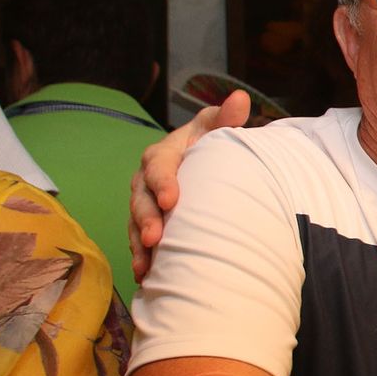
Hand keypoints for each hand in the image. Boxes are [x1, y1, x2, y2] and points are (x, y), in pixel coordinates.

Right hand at [128, 90, 249, 281]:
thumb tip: (240, 98)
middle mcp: (148, 179)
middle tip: (155, 238)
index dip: (161, 182)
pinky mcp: (149, 224)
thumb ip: (226, 117)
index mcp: (163, 154)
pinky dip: (143, 258)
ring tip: (146, 264)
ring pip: (136, 223)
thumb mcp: (217, 128)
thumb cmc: (212, 143)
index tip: (170, 200)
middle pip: (141, 199)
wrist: (206, 164)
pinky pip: (140, 241)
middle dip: (145, 219)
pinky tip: (146, 276)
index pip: (158, 166)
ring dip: (139, 244)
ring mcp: (145, 204)